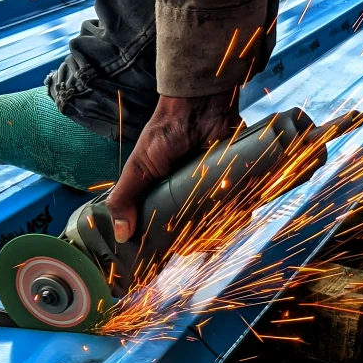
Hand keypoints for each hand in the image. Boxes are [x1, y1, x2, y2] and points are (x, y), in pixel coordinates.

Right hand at [105, 89, 240, 242]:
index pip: (168, 227)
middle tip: (197, 247)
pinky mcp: (235, 178)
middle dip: (198, 241)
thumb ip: (125, 197)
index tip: (169, 257)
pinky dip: (242, 210)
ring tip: (218, 235)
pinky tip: (238, 215)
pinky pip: (242, 201)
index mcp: (166, 194)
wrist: (197, 105)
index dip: (169, 243)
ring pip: (221, 218)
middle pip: (197, 227)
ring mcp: (214, 187)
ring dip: (222, 229)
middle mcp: (191, 193)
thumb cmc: (164, 133)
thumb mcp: (138, 166)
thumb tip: (120, 234)